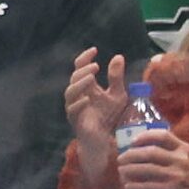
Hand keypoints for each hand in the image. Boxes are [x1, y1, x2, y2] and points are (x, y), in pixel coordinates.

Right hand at [65, 49, 129, 163]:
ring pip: (70, 92)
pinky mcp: (75, 120)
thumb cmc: (108, 116)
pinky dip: (79, 103)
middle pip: (74, 78)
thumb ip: (116, 78)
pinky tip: (87, 99)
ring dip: (80, 83)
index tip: (94, 50)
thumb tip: (118, 56)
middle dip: (83, 70)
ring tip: (91, 78)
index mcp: (86, 86)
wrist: (104, 139)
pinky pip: (72, 110)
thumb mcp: (117, 94)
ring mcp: (74, 107)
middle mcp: (78, 95)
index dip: (85, 58)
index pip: (80, 67)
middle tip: (96, 66)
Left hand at [115, 123, 188, 188]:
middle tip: (120, 159)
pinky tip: (128, 187)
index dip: (145, 136)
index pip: (162, 135)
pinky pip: (148, 186)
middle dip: (131, 155)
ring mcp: (176, 175)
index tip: (133, 142)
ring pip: (146, 169)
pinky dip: (135, 186)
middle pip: (150, 152)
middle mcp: (181, 159)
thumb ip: (172, 155)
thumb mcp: (188, 161)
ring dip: (129, 170)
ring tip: (121, 172)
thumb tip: (143, 153)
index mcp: (184, 149)